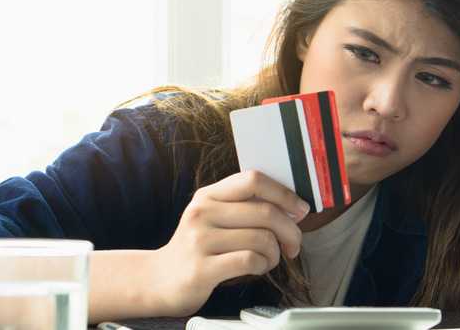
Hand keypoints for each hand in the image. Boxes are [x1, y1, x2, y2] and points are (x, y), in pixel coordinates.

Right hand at [150, 171, 309, 315]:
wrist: (160, 279)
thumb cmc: (198, 247)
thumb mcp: (214, 216)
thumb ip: (245, 206)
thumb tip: (292, 206)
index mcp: (208, 195)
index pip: (253, 179)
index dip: (284, 193)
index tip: (300, 209)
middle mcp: (202, 212)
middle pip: (265, 211)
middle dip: (291, 230)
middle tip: (293, 244)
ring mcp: (200, 239)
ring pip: (263, 238)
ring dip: (276, 253)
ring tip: (268, 259)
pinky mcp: (202, 268)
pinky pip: (251, 261)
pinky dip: (264, 266)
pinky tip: (258, 267)